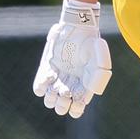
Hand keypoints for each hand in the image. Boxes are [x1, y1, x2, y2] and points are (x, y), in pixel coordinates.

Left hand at [33, 0, 111, 118]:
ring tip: (56, 85)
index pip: (76, 110)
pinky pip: (38, 89)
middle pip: (61, 108)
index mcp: (83, 88)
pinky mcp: (46, 70)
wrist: (77, 28)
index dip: (75, 110)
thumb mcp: (101, 59)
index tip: (76, 99)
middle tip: (65, 92)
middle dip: (62, 105)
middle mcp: (69, 86)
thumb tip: (90, 95)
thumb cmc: (92, 43)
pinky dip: (42, 87)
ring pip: (49, 101)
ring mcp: (57, 79)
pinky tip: (50, 76)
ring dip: (51, 98)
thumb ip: (99, 77)